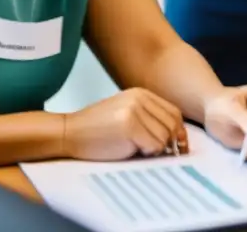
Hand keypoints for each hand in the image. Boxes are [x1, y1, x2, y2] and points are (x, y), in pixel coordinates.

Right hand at [64, 88, 186, 160]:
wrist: (67, 133)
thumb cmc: (96, 130)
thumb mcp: (126, 114)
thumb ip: (148, 118)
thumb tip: (177, 136)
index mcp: (142, 94)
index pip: (173, 112)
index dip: (178, 130)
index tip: (179, 145)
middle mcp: (140, 98)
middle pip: (172, 123)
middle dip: (171, 142)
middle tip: (161, 153)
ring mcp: (135, 110)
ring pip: (165, 136)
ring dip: (156, 149)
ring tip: (138, 150)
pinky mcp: (129, 126)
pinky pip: (154, 145)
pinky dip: (148, 153)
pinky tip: (132, 152)